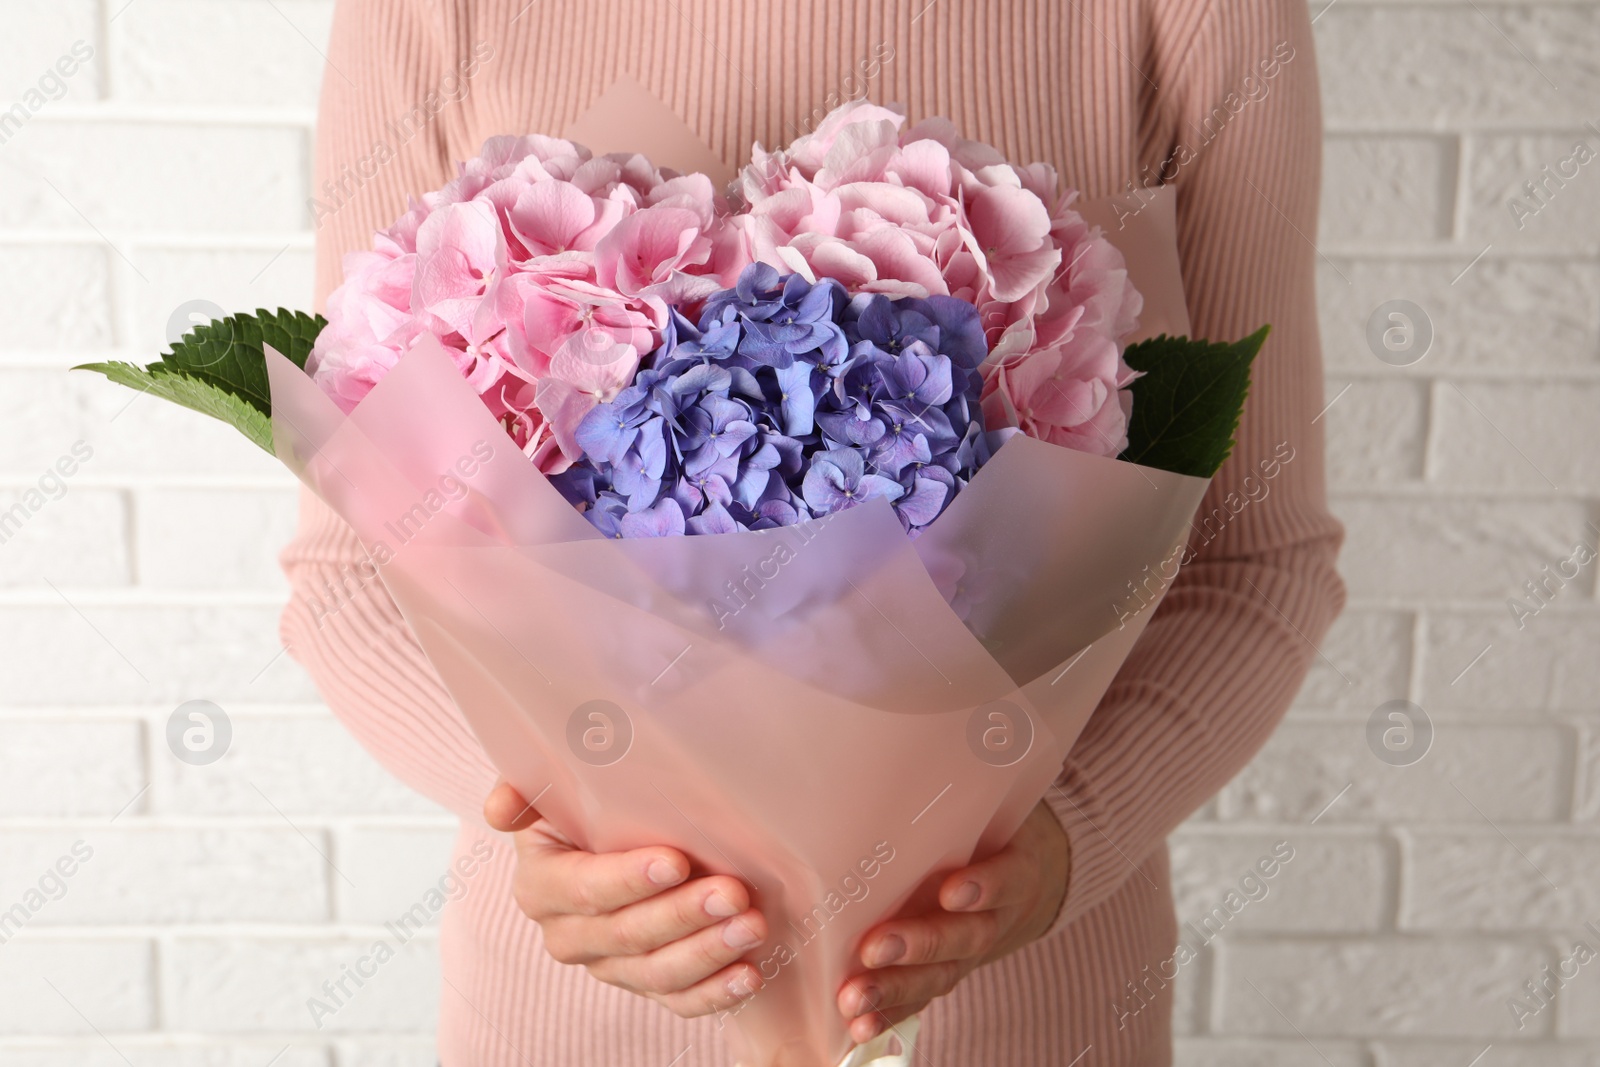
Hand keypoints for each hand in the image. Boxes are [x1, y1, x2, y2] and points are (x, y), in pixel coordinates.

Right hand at [484, 779, 767, 1016]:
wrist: (622, 832)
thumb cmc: (592, 802)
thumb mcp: (556, 785)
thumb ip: (528, 788)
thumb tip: (499, 812)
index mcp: (542, 883)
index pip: (584, 888)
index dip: (628, 879)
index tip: (677, 861)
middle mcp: (569, 934)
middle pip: (625, 935)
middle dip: (681, 915)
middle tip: (732, 893)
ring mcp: (609, 966)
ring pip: (655, 973)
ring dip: (706, 953)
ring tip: (750, 927)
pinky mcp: (647, 985)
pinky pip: (678, 1001)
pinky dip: (715, 993)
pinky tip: (748, 975)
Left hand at [837, 800, 1069, 1042]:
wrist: (1030, 874)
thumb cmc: (993, 827)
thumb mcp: (992, 804)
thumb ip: (962, 790)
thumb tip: (906, 744)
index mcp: (1015, 869)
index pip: (1007, 877)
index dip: (984, 886)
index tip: (954, 889)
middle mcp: (995, 917)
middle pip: (964, 937)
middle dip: (920, 945)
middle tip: (877, 947)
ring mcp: (970, 951)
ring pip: (939, 976)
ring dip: (895, 990)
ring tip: (855, 998)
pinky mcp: (947, 972)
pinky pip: (921, 999)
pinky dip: (890, 1015)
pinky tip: (857, 1026)